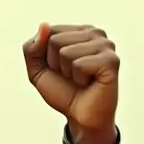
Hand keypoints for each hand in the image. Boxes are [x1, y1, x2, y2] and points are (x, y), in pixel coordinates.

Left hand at [23, 24, 118, 143]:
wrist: (80, 117)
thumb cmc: (63, 92)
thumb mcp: (38, 70)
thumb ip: (32, 48)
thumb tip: (44, 26)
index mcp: (79, 31)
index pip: (48, 32)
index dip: (46, 57)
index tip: (59, 69)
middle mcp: (95, 33)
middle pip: (54, 40)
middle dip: (55, 65)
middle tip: (70, 77)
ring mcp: (105, 45)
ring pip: (65, 52)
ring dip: (67, 73)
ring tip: (80, 79)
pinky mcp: (111, 60)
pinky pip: (79, 64)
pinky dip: (78, 79)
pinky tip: (89, 83)